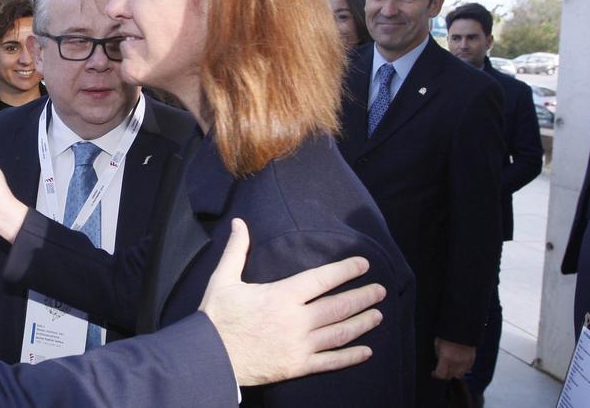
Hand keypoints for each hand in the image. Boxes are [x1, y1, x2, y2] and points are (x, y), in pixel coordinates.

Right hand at [200, 219, 385, 385]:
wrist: (209, 358)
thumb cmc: (216, 317)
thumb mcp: (223, 279)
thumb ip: (237, 250)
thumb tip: (240, 222)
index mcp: (282, 296)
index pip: (322, 279)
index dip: (345, 270)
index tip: (363, 265)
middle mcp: (296, 320)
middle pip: (338, 306)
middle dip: (362, 297)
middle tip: (380, 290)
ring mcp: (299, 345)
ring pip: (339, 333)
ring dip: (362, 323)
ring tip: (378, 315)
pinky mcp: (297, 366)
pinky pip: (330, 361)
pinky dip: (350, 356)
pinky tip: (366, 351)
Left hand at [431, 338, 475, 379]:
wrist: (462, 328)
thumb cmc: (448, 334)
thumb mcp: (437, 344)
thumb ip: (438, 355)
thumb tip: (438, 363)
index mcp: (446, 357)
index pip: (441, 374)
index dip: (436, 374)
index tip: (434, 373)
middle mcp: (457, 362)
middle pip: (450, 376)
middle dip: (444, 373)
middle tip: (442, 368)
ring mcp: (466, 362)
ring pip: (459, 375)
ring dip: (454, 372)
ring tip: (451, 365)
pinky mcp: (472, 360)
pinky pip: (466, 369)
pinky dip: (462, 368)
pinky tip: (458, 362)